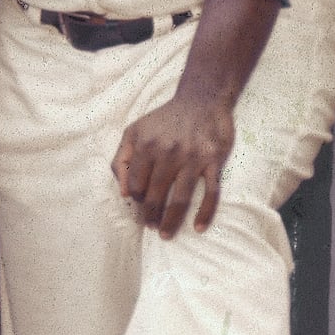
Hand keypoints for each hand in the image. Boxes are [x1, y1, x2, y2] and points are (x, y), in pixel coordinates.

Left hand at [113, 89, 237, 235]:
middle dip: (150, 216)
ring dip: (171, 221)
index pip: (136, 185)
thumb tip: (122, 193)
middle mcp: (168, 152)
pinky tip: (198, 227)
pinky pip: (210, 192)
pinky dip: (205, 212)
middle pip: (155, 195)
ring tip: (166, 235)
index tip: (140, 208)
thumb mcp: (133, 132)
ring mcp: (192, 158)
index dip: (135, 201)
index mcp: (146, 146)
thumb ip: (121, 160)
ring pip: (180, 198)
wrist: (202, 99)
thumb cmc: (165, 119)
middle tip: (151, 228)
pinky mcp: (213, 161)